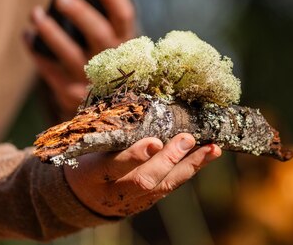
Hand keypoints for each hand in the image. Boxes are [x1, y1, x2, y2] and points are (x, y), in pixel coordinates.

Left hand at [25, 0, 136, 115]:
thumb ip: (106, 18)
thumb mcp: (116, 43)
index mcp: (127, 44)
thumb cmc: (107, 62)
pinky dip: (37, 51)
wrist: (106, 111)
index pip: (125, 17)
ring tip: (36, 13)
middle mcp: (114, 63)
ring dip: (51, 32)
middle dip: (80, 13)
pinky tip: (28, 34)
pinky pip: (49, 70)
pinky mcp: (71, 94)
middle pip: (99, 34)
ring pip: (70, 54)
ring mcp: (92, 81)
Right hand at [64, 134, 221, 216]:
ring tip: (211, 148)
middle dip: (168, 159)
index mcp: (92, 173)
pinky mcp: (148, 201)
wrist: (81, 197)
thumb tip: (131, 91)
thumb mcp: (86, 143)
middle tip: (187, 139)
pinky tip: (209, 154)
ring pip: (164, 185)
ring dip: (191, 165)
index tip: (154, 143)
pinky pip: (172, 185)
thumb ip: (106, 127)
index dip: (135, 156)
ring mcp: (133, 200)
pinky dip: (192, 168)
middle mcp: (114, 191)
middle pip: (144, 179)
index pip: (113, 165)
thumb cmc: (85, 157)